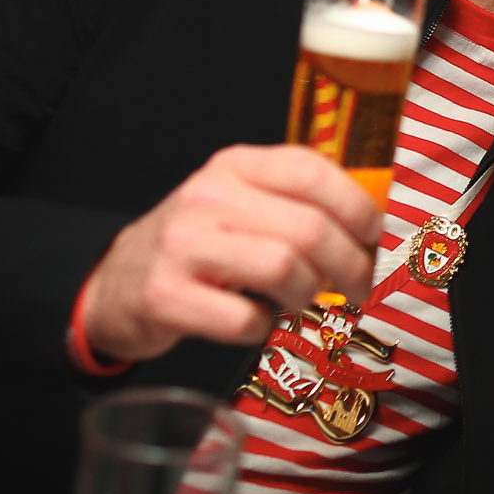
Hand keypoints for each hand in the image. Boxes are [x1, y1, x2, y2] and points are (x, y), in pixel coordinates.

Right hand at [79, 145, 381, 362]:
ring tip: (302, 300)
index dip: (356, 207)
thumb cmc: (202, 242)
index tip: (374, 237)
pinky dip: (264, 328)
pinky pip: (244, 319)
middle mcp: (207, 196)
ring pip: (283, 268)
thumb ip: (299, 202)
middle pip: (308, 228)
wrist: (118, 282)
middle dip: (350, 266)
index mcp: (236, 166)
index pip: (310, 171)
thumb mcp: (243, 202)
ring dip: (308, 295)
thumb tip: (375, 230)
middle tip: (359, 288)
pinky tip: (256, 321)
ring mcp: (182, 245)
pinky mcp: (164, 296)